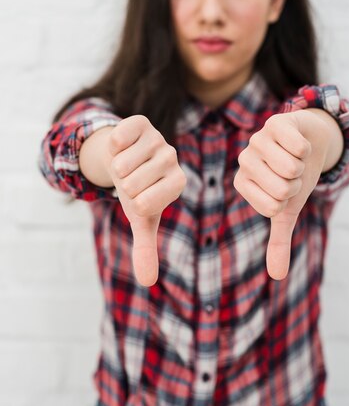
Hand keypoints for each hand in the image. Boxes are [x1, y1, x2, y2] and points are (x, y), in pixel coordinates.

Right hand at [107, 115, 186, 286]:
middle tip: (130, 179)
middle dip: (122, 185)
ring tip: (126, 165)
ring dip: (116, 167)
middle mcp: (173, 159)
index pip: (146, 203)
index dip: (132, 203)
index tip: (137, 196)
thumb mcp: (140, 219)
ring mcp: (158, 139)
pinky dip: (112, 147)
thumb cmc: (136, 191)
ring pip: (124, 164)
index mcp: (178, 183)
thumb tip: (147, 282)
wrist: (123, 158)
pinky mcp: (142, 123)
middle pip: (132, 183)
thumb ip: (145, 248)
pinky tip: (121, 148)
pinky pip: (119, 138)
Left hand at [233, 110, 329, 278]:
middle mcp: (244, 160)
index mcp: (242, 183)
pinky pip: (298, 146)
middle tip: (291, 172)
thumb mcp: (288, 210)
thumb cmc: (295, 178)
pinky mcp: (275, 122)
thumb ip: (279, 242)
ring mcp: (257, 139)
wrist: (311, 142)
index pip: (273, 206)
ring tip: (294, 157)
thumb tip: (277, 277)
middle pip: (282, 188)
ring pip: (291, 167)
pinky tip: (298, 142)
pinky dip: (307, 148)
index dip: (289, 200)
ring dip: (303, 166)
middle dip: (297, 183)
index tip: (285, 189)